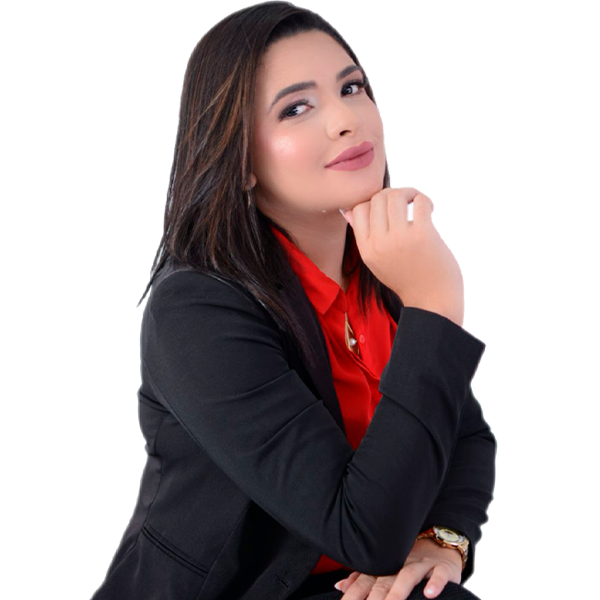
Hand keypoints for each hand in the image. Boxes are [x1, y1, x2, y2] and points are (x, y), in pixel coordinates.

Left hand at [334, 538, 461, 599]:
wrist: (440, 542)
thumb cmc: (408, 561)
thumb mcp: (385, 568)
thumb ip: (362, 579)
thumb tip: (338, 587)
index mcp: (385, 567)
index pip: (365, 581)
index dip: (353, 595)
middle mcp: (400, 564)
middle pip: (384, 581)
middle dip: (373, 598)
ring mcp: (422, 565)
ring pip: (408, 576)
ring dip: (399, 591)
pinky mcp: (442, 568)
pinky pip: (439, 574)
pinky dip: (435, 583)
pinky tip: (429, 594)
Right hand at [340, 187, 463, 326]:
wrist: (433, 302)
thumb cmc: (408, 280)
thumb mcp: (377, 262)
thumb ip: (365, 238)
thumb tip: (349, 211)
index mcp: (367, 249)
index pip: (359, 208)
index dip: (374, 202)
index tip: (389, 209)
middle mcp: (379, 243)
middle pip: (378, 198)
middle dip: (394, 194)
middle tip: (408, 203)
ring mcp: (399, 239)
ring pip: (395, 195)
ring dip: (409, 192)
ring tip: (418, 202)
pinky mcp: (422, 235)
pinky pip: (419, 201)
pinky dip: (424, 199)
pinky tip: (430, 209)